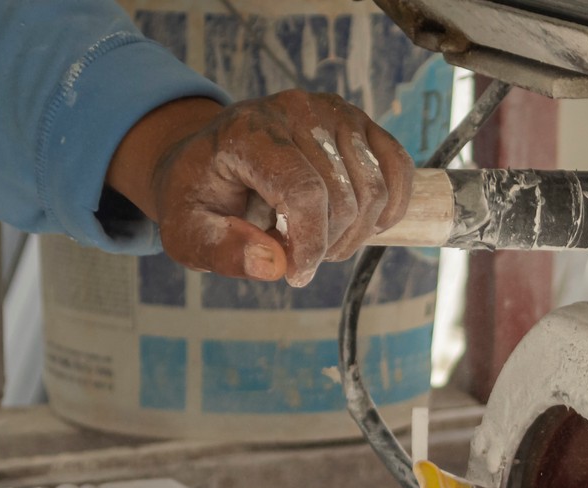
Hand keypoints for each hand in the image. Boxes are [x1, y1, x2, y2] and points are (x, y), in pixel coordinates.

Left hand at [107, 92, 414, 286]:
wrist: (212, 155)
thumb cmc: (201, 196)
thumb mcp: (189, 231)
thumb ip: (223, 251)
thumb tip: (275, 266)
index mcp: (249, 133)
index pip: (305, 193)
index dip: (310, 244)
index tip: (296, 274)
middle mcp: (295, 111)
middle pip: (344, 198)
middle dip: (329, 244)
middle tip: (301, 256)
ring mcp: (332, 112)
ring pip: (375, 190)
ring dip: (356, 232)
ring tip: (321, 238)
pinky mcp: (358, 122)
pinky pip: (398, 168)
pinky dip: (393, 207)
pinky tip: (367, 225)